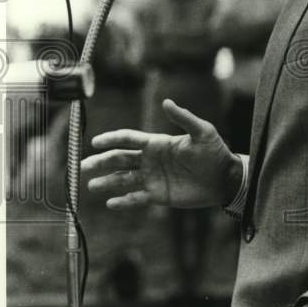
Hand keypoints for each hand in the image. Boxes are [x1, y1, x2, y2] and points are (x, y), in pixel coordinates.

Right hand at [81, 98, 242, 209]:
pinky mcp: (159, 195)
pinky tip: (111, 204)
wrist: (224, 178)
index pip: (128, 139)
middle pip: (119, 159)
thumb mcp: (203, 132)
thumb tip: (166, 102)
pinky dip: (124, 202)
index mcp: (157, 143)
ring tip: (90, 186)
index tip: (95, 142)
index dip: (111, 139)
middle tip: (83, 166)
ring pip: (123, 180)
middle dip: (101, 162)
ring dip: (107, 182)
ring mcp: (153, 178)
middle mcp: (150, 160)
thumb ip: (184, 118)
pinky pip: (137, 198)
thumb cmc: (215, 152)